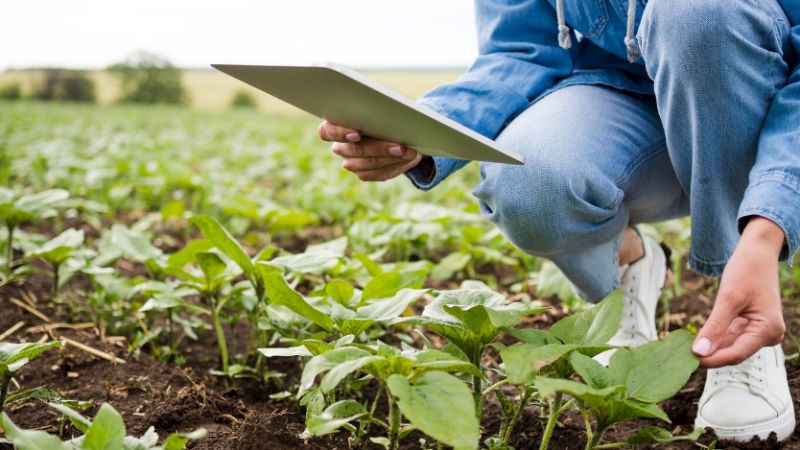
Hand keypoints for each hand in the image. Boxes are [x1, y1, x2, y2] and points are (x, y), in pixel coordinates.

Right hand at [318, 121, 422, 180]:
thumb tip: (391, 114)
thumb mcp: (378, 108)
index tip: (357, 134)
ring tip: (409, 153)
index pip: (326, 132)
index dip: (339, 133)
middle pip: (353, 150)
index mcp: (335, 125)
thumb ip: (376, 111)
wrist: (393, 130)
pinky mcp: (364, 173)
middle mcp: (340, 146)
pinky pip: (378, 174)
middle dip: (378, 148)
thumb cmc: (381, 114)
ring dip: (390, 159)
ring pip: (365, 165)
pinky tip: (409, 159)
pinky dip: (396, 166)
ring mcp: (350, 162)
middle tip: (400, 146)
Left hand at [692, 217, 786, 367]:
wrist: (757, 253)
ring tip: (685, 348)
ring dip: (710, 346)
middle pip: (733, 352)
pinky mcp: (751, 326)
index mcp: (768, 330)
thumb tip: (699, 352)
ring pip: (730, 346)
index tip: (688, 360)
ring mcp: (760, 331)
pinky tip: (697, 338)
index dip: (712, 359)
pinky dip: (715, 337)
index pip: (736, 354)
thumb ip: (715, 327)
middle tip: (681, 355)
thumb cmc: (747, 270)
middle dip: (709, 353)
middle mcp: (768, 335)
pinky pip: (730, 337)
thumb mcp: (728, 298)